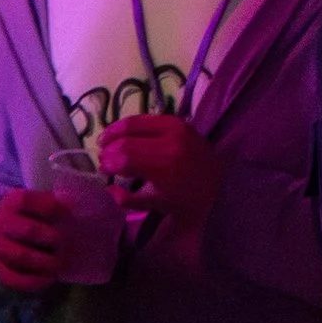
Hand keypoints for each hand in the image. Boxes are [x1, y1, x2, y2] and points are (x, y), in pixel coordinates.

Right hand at [0, 188, 76, 293]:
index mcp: (11, 202)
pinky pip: (14, 278)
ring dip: (45, 261)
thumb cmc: (32, 215)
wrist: (5, 232)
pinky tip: (50, 277)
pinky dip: (34, 281)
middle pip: (28, 231)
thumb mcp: (41, 203)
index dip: (49, 207)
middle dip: (52, 237)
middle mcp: (1, 224)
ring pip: (21, 256)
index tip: (68, 214)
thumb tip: (69, 201)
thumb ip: (55, 201)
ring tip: (62, 262)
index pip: (26, 201)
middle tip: (67, 241)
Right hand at [97, 113, 222, 238]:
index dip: (108, 163)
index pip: (124, 159)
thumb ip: (126, 198)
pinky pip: (147, 118)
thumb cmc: (186, 200)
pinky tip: (121, 133)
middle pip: (125, 140)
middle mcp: (170, 142)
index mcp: (164, 167)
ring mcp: (175, 128)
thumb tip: (106, 187)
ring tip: (104, 142)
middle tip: (101, 158)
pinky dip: (130, 124)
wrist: (219, 184)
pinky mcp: (178, 121)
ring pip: (134, 123)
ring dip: (115, 132)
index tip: (102, 170)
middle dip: (108, 149)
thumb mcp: (155, 204)